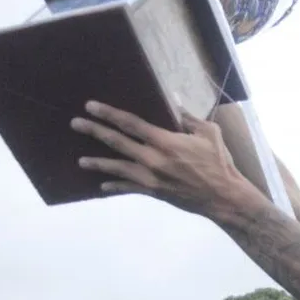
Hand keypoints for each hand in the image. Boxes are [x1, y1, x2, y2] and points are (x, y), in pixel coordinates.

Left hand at [70, 101, 257, 218]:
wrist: (224, 197)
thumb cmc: (220, 163)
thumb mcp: (210, 133)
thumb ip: (189, 118)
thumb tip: (175, 102)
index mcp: (165, 141)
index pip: (130, 124)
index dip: (109, 114)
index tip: (91, 106)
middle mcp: (153, 159)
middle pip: (117, 142)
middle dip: (95, 131)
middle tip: (75, 123)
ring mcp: (151, 178)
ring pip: (117, 168)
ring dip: (98, 163)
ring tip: (81, 161)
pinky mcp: (154, 192)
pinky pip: (129, 188)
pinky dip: (115, 187)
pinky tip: (103, 185)